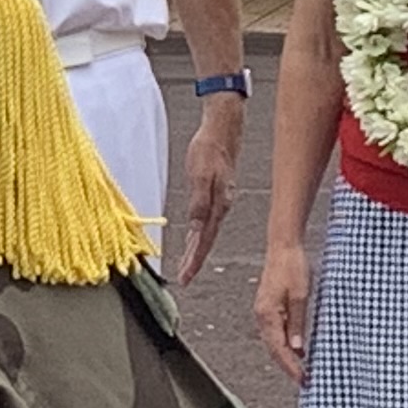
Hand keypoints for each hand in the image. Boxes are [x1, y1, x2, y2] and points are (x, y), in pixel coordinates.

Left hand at [167, 98, 242, 284]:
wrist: (222, 129)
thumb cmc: (209, 148)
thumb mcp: (199, 174)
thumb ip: (199, 201)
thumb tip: (196, 228)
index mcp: (218, 204)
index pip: (205, 240)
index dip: (195, 260)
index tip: (186, 276)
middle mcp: (221, 206)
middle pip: (206, 241)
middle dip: (195, 261)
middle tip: (184, 278)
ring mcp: (219, 201)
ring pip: (206, 232)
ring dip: (196, 250)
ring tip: (186, 265)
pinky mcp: (215, 194)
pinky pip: (206, 220)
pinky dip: (198, 234)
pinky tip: (193, 238)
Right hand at [256, 242, 313, 382]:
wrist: (284, 245)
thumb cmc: (292, 266)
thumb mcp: (301, 296)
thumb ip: (298, 323)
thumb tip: (297, 349)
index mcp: (268, 314)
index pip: (279, 349)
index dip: (291, 367)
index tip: (304, 380)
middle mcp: (262, 315)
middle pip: (274, 349)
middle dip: (288, 366)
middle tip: (304, 381)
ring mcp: (264, 311)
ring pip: (274, 342)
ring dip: (286, 357)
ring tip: (301, 370)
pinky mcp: (269, 306)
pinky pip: (276, 332)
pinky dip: (285, 344)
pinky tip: (297, 349)